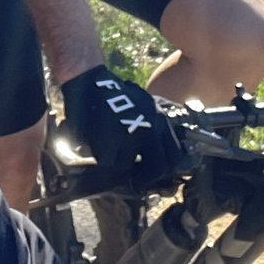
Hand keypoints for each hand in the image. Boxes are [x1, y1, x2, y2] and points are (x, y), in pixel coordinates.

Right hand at [60, 67, 184, 184]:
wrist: (89, 81)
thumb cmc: (114, 96)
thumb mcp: (143, 107)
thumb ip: (153, 128)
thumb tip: (158, 159)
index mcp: (160, 120)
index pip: (175, 156)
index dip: (166, 171)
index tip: (156, 177)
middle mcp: (150, 127)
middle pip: (158, 168)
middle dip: (146, 179)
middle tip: (136, 182)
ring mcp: (131, 134)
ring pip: (129, 166)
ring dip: (119, 163)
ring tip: (111, 155)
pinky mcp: (110, 139)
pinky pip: (108, 162)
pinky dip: (101, 158)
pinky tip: (97, 147)